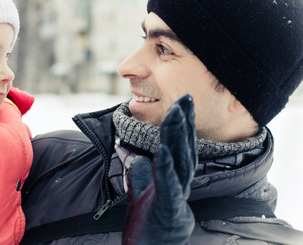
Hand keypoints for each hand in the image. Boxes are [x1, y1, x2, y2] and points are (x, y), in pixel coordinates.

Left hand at [123, 94, 197, 244]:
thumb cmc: (149, 224)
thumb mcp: (141, 193)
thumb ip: (140, 174)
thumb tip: (136, 156)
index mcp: (173, 178)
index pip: (180, 147)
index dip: (182, 125)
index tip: (183, 102)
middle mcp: (178, 184)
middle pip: (184, 148)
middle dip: (184, 122)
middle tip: (186, 98)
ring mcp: (175, 195)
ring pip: (179, 161)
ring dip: (177, 137)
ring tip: (176, 114)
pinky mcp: (168, 208)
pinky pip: (167, 184)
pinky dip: (165, 167)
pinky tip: (162, 150)